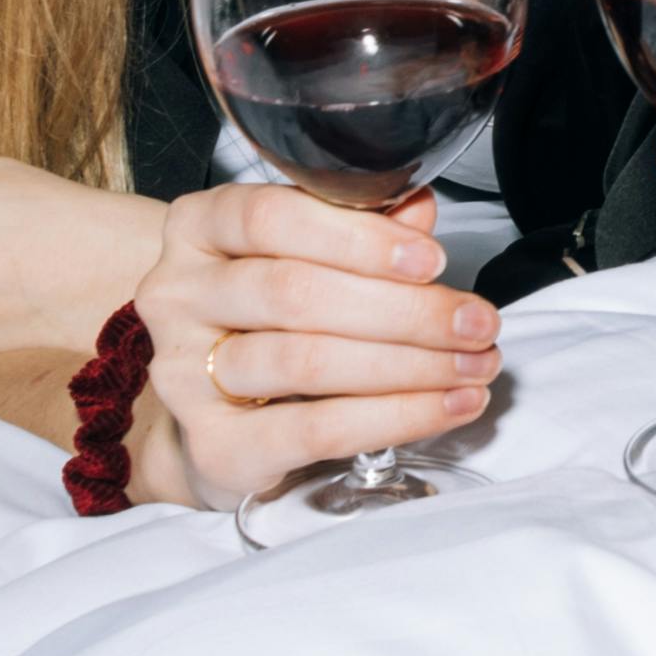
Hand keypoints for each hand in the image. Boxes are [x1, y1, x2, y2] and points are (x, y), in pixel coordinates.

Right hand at [121, 182, 500, 507]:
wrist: (217, 415)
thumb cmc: (272, 318)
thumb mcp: (310, 256)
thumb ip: (360, 227)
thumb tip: (419, 211)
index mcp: (198, 228)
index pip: (270, 217)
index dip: (358, 238)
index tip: (433, 261)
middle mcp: (178, 295)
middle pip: (295, 294)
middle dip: (406, 311)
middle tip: (478, 324)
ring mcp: (184, 374)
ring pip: (307, 362)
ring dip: (410, 366)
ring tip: (474, 368)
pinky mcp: (214, 444)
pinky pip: (314, 430)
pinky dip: (393, 418)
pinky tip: (446, 408)